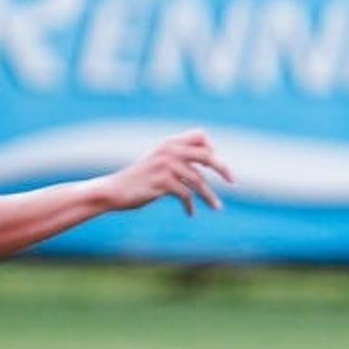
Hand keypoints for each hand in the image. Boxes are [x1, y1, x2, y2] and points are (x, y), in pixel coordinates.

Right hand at [104, 130, 232, 216]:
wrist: (115, 190)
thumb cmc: (140, 179)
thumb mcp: (159, 163)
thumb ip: (179, 160)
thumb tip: (207, 166)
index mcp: (169, 142)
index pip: (200, 135)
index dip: (212, 148)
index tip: (217, 165)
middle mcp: (169, 150)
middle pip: (207, 155)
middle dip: (223, 168)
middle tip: (233, 181)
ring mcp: (166, 165)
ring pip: (198, 180)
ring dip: (209, 196)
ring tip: (217, 207)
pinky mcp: (162, 182)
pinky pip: (186, 194)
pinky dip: (190, 205)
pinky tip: (190, 213)